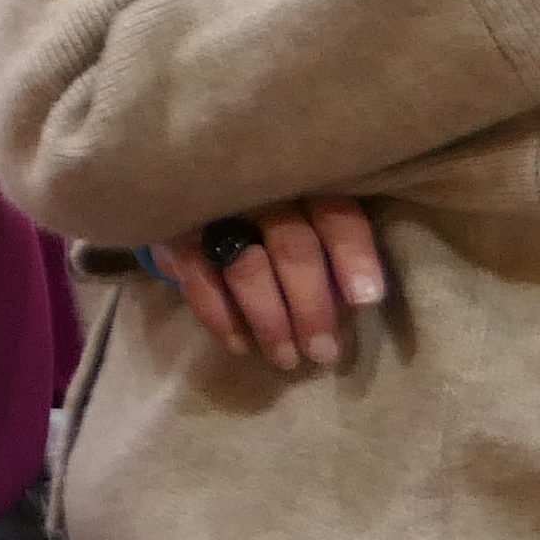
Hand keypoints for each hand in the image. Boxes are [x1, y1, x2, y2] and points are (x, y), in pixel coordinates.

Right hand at [153, 197, 390, 371]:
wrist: (190, 184)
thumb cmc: (272, 210)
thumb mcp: (305, 212)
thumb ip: (326, 244)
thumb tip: (354, 302)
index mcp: (303, 180)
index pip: (335, 213)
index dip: (352, 255)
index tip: (365, 300)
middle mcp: (260, 189)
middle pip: (293, 247)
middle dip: (311, 307)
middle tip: (322, 352)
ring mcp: (214, 208)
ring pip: (247, 269)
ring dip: (269, 321)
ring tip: (285, 358)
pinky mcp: (175, 230)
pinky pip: (199, 279)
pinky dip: (220, 317)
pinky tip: (240, 345)